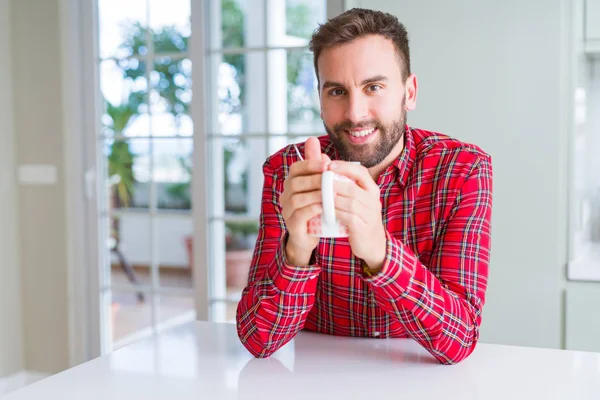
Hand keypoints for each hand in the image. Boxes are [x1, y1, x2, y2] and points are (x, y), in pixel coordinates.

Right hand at [280, 137, 330, 264]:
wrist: (310, 236)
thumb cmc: (316, 208)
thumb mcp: (318, 186)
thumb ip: (317, 166)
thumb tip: (312, 140)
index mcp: (291, 183)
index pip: (296, 168)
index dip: (310, 164)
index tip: (327, 164)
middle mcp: (285, 195)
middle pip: (296, 182)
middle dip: (315, 179)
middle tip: (332, 178)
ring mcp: (287, 210)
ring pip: (298, 197)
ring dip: (316, 194)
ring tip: (333, 192)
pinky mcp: (292, 224)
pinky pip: (301, 213)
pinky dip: (314, 209)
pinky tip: (326, 207)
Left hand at [328, 161, 386, 270]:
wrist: (371, 244)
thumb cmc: (358, 217)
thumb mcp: (352, 198)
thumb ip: (340, 179)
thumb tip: (322, 157)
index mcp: (372, 189)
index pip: (361, 172)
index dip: (345, 167)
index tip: (328, 165)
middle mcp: (373, 200)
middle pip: (353, 187)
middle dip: (334, 183)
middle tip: (316, 181)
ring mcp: (370, 215)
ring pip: (350, 202)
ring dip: (332, 198)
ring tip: (317, 195)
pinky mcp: (363, 228)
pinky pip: (349, 217)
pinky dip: (335, 213)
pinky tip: (324, 211)